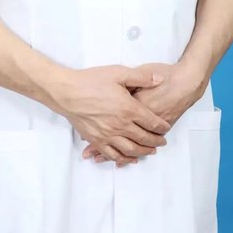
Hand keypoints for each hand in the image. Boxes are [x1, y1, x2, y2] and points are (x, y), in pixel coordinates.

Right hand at [81, 60, 205, 163]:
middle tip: (162, 142)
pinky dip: (124, 159)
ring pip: (131, 150)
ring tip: (150, 151)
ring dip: (143, 152)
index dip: (161, 126)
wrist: (67, 92)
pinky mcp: (96, 140)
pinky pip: (113, 155)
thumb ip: (141, 77)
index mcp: (129, 109)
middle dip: (156, 141)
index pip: (151, 122)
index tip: (166, 128)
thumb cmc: (91, 80)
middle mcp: (120, 126)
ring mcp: (108, 135)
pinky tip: (129, 159)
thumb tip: (160, 79)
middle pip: (144, 138)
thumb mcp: (118, 72)